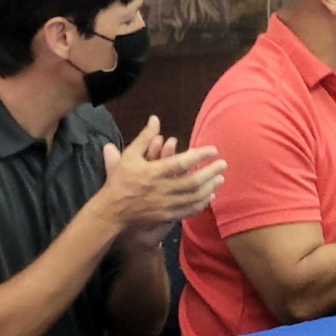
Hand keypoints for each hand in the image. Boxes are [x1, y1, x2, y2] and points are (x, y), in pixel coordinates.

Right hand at [96, 116, 227, 230]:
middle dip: (211, 172)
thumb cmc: (121, 180)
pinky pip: (189, 210)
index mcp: (153, 172)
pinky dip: (202, 203)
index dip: (200, 156)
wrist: (112, 211)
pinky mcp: (167, 216)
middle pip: (193, 181)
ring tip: (220, 178)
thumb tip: (155, 119)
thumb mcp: (129, 156)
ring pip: (194, 197)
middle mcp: (162, 189)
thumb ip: (144, 137)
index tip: (213, 150)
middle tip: (223, 164)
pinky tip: (210, 196)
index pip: (181, 162)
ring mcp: (165, 204)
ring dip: (210, 187)